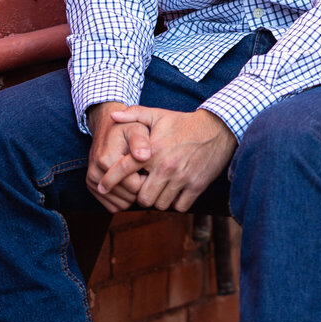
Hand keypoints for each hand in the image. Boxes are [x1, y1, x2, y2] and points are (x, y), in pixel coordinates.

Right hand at [85, 102, 151, 212]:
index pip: (136, 186)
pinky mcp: (93, 188)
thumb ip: (141, 141)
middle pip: (130, 197)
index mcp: (107, 160)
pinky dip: (124, 198)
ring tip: (137, 175)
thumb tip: (144, 156)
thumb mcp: (136, 128)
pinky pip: (114, 206)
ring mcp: (92, 182)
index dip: (148, 179)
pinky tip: (129, 182)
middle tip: (145, 171)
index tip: (152, 167)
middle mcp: (95, 173)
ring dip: (133, 194)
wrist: (106, 127)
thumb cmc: (126, 128)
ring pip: (123, 204)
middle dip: (141, 187)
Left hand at [103, 105, 236, 211]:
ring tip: (159, 189)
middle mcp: (166, 167)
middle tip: (143, 187)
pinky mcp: (197, 186)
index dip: (110, 180)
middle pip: (142, 197)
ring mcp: (182, 178)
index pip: (124, 169)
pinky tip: (175, 192)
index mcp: (153, 150)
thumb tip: (112, 115)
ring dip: (158, 200)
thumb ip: (134, 114)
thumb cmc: (184, 123)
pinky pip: (180, 207)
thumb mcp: (158, 115)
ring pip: (160, 205)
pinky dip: (175, 203)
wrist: (218, 129)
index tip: (102, 187)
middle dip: (140, 195)